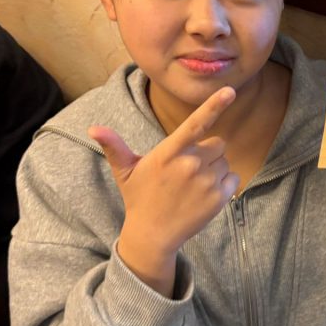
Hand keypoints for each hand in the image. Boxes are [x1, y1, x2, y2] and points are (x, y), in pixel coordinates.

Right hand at [88, 87, 239, 295]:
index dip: (214, 105)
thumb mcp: (125, 171)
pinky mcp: (220, 198)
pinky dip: (225, 184)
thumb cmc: (140, 198)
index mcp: (169, 153)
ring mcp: (207, 182)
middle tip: (187, 170)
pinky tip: (205, 195)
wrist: (153, 235)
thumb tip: (93, 128)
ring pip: (225, 161)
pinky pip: (233, 178)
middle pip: (217, 143)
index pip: (195, 124)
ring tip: (193, 185)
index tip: (230, 91)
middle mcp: (190, 165)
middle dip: (207, 153)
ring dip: (215, 169)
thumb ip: (114, 146)